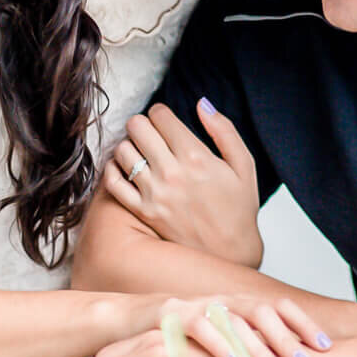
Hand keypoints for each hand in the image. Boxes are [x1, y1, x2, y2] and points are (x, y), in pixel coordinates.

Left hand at [105, 101, 262, 266]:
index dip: (161, 112)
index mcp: (196, 157)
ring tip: (140, 151)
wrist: (230, 254)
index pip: (161, 116)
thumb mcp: (243, 165)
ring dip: (129, 145)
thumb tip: (202, 103)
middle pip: (137, 127)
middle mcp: (172, 173)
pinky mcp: (143, 213)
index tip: (165, 119)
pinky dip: (113, 170)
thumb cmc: (238, 209)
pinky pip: (113, 183)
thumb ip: (223, 130)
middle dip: (142, 124)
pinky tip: (125, 168)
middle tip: (150, 132)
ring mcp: (154, 194)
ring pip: (123, 151)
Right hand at [127, 293, 330, 356]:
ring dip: (257, 346)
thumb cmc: (176, 338)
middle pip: (261, 310)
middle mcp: (220, 300)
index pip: (276, 305)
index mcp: (234, 304)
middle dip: (285, 337)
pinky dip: (218, 344)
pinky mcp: (170, 315)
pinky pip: (198, 326)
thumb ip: (241, 349)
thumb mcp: (213, 342)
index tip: (325, 346)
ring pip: (233, 318)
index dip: (302, 322)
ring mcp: (195, 305)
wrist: (124, 321)